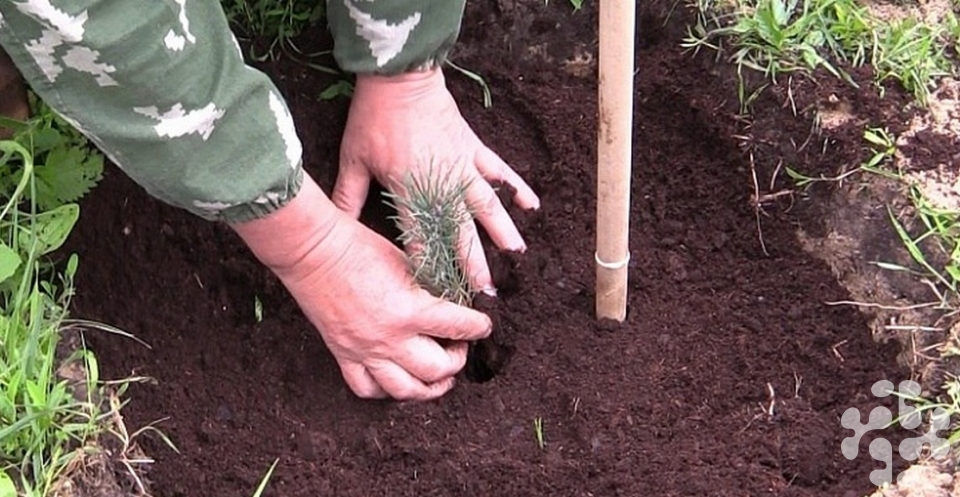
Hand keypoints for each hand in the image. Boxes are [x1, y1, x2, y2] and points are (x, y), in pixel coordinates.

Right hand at [231, 176, 492, 399]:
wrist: (313, 251)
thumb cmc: (359, 247)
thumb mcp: (407, 263)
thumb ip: (430, 290)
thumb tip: (452, 303)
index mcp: (410, 310)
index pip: (459, 327)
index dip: (479, 327)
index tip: (484, 325)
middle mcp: (390, 339)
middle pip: (437, 370)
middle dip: (457, 361)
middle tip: (459, 348)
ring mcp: (365, 352)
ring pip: (405, 390)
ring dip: (429, 388)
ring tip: (440, 378)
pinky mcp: (344, 355)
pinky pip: (367, 389)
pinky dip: (386, 391)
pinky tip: (399, 380)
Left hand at [332, 68, 539, 292]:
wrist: (400, 78)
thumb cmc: (373, 119)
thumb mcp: (354, 159)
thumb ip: (348, 197)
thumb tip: (335, 230)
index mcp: (409, 190)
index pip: (420, 238)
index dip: (430, 267)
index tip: (439, 293)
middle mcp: (441, 184)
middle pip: (461, 231)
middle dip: (474, 262)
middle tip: (486, 290)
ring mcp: (462, 166)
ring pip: (487, 205)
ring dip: (502, 230)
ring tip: (517, 255)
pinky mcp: (473, 149)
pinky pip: (499, 172)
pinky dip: (516, 188)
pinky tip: (532, 205)